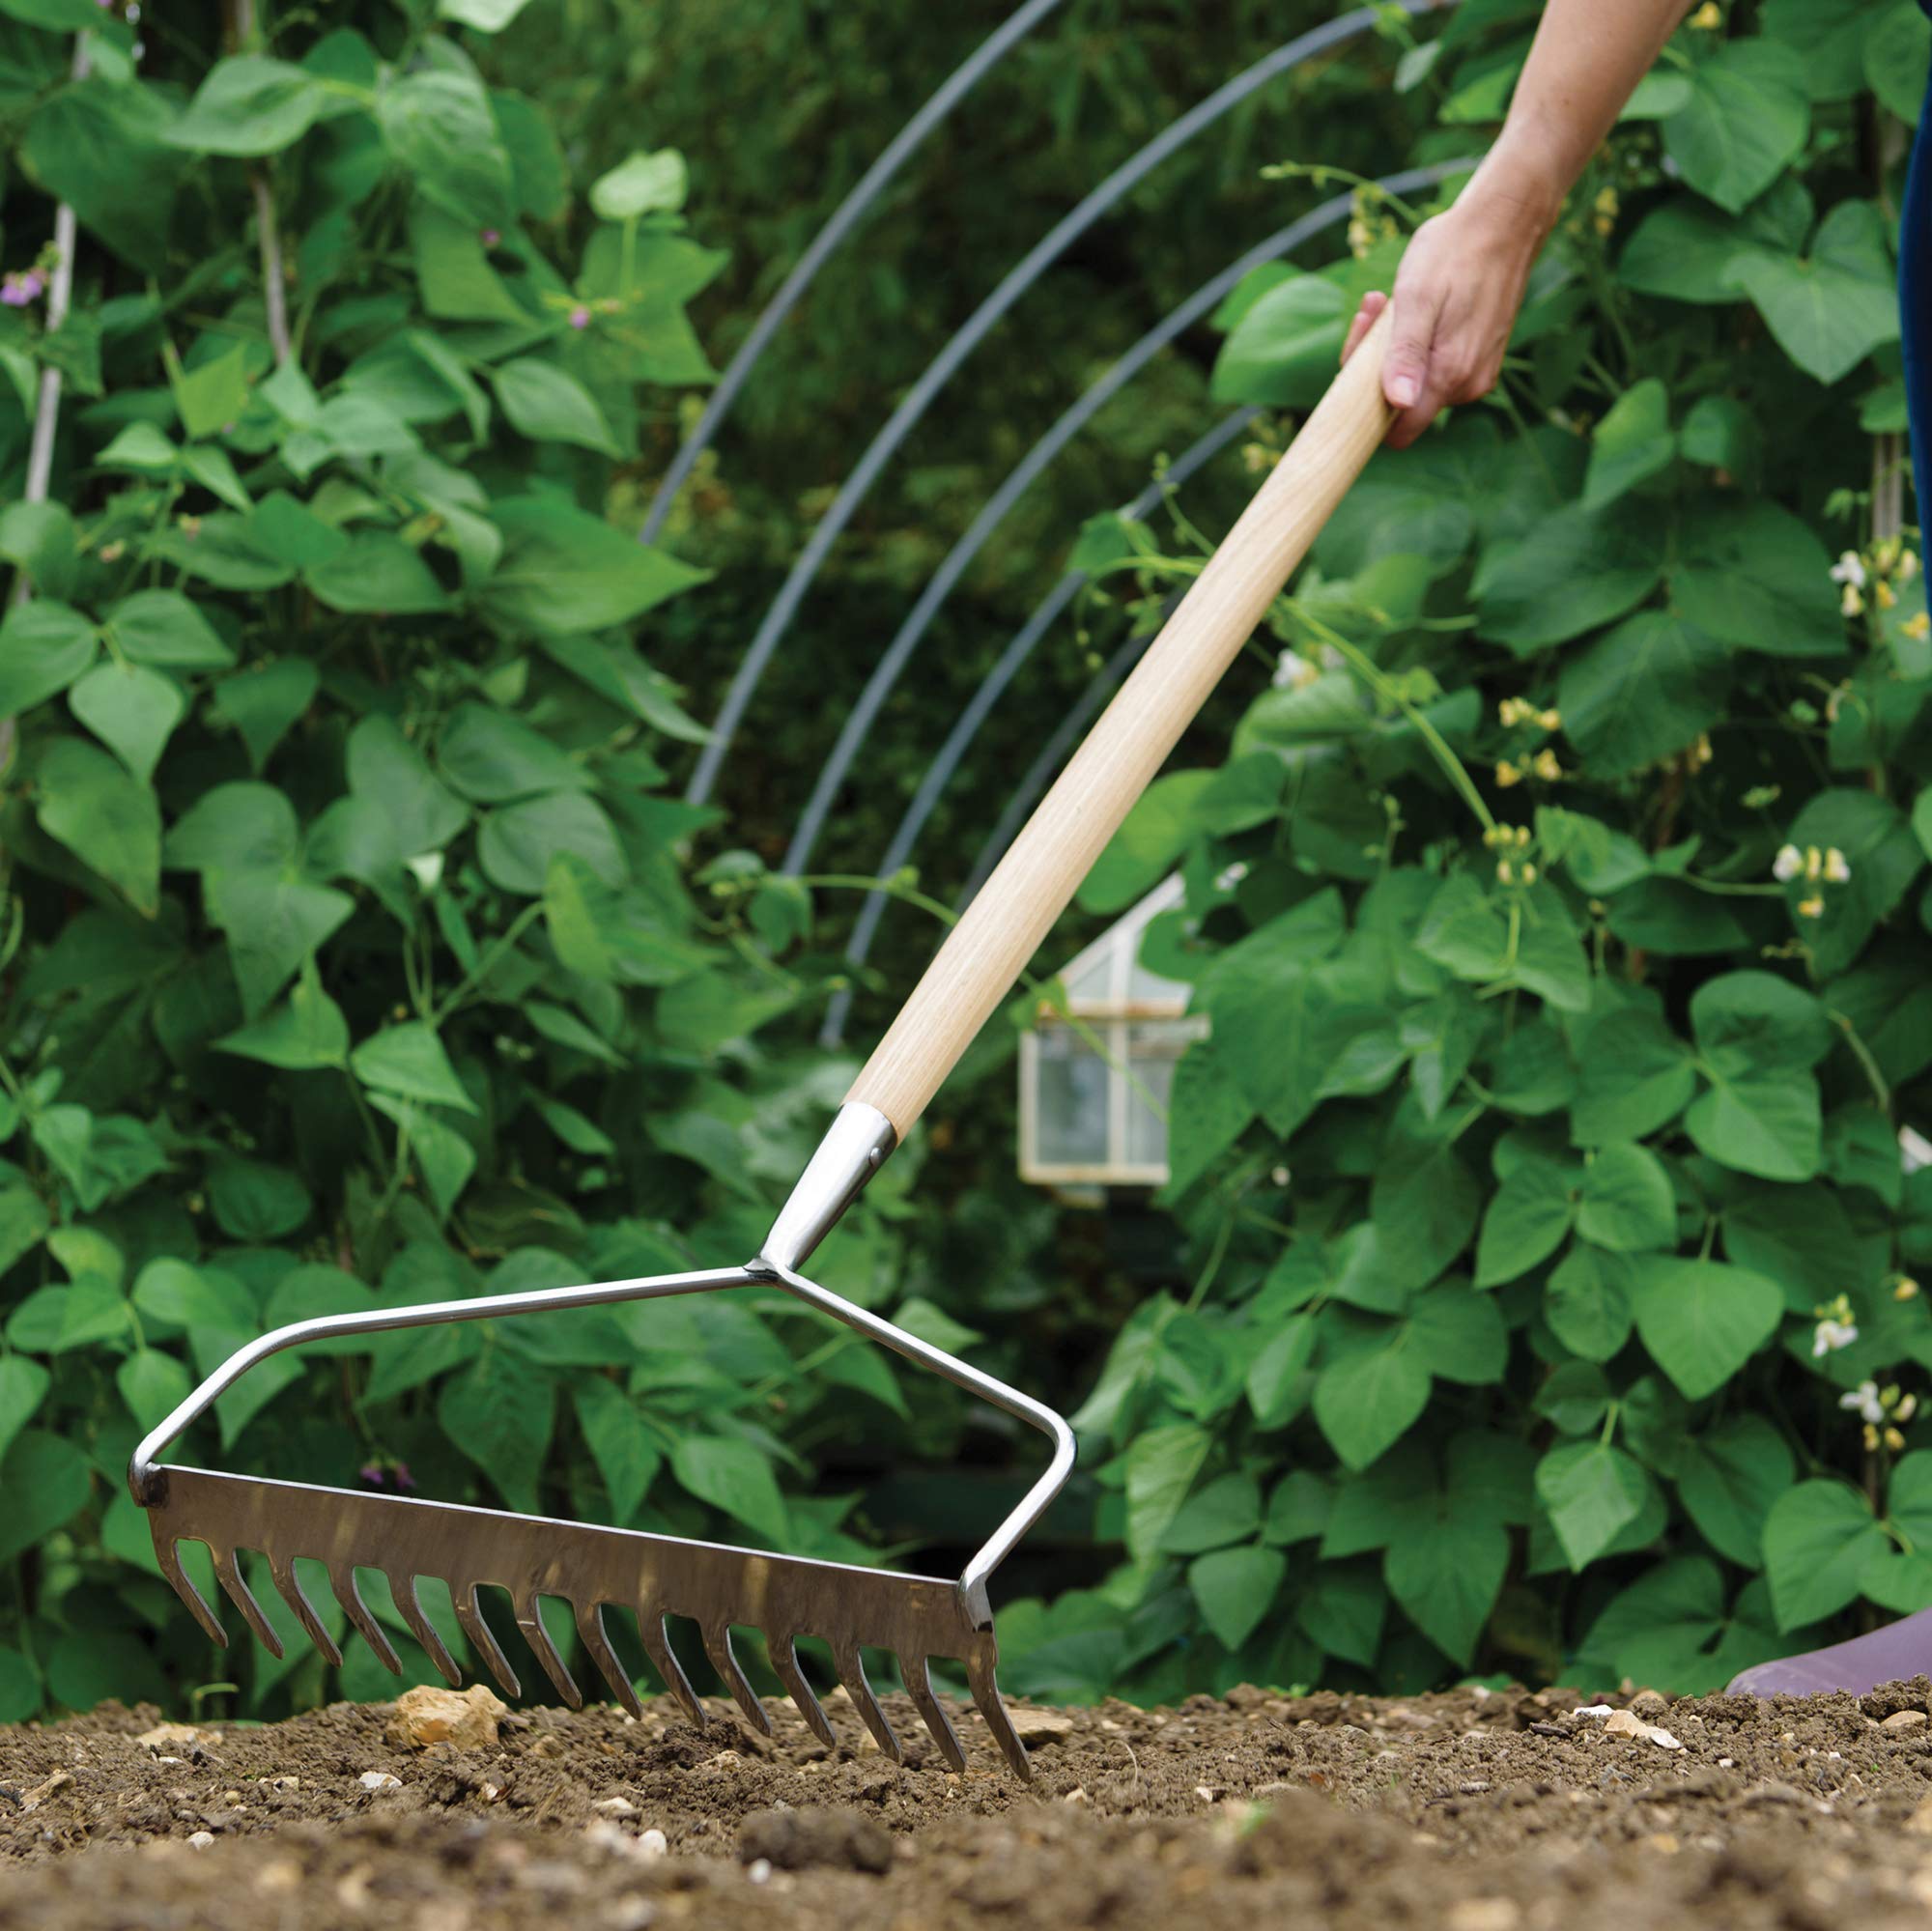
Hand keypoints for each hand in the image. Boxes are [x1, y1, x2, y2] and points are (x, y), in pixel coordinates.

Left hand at [1340, 192, 1546, 449]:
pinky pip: (1435, 366)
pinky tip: (1413, 306)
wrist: (1504, 222)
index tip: (1359, 358)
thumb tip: (1398, 404)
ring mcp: (1476, 374)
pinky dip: (1417, 342)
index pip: (1397, 432)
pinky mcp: (1480, 359)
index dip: (1368, 410)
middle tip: (1373, 309)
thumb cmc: (1454, 252)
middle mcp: (1467, 386)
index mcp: (1449, 377)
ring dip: (1393, 349)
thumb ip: (1406, 354)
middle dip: (1376, 367)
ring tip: (1390, 300)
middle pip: (1402, 406)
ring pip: (1416, 383)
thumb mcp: (1417, 299)